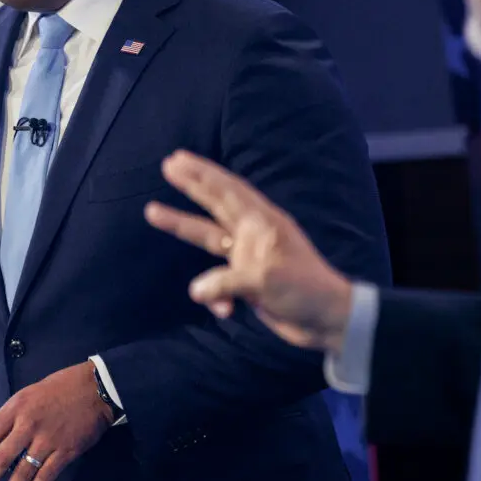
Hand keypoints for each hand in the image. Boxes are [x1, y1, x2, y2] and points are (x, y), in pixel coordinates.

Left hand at [0, 362, 110, 480]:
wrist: (95, 389)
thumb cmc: (61, 387)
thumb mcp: (30, 393)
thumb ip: (15, 415)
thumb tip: (2, 439)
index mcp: (17, 407)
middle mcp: (28, 425)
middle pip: (2, 457)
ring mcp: (47, 440)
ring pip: (23, 471)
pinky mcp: (65, 452)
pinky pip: (46, 475)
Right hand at [144, 150, 353, 352]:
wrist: (326, 321)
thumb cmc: (305, 291)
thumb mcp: (266, 281)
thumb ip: (228, 282)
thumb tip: (197, 290)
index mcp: (263, 223)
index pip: (228, 191)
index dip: (203, 174)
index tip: (177, 159)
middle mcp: (254, 234)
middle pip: (216, 203)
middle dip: (192, 185)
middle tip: (168, 164)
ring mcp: (249, 257)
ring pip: (209, 237)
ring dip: (183, 226)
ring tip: (153, 211)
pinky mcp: (247, 281)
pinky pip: (220, 283)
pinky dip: (217, 296)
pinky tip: (223, 310)